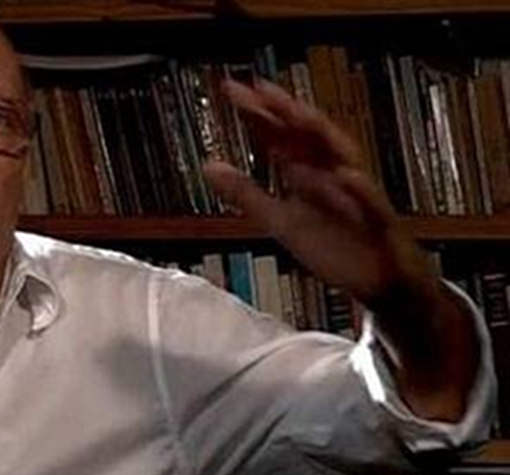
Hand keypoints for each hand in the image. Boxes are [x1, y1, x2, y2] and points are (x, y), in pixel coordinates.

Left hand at [203, 79, 436, 307]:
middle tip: (262, 89)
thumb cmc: (331, 242)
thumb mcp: (278, 219)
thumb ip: (245, 193)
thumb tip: (209, 166)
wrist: (376, 277)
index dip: (257, 112)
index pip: (279, 134)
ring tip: (298, 115)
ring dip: (321, 137)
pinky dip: (358, 189)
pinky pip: (370, 204)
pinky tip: (345, 176)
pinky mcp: (376, 222)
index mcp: (306, 170)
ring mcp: (356, 194)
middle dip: (287, 111)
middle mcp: (331, 173)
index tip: (231, 88)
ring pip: (341, 159)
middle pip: (309, 135)